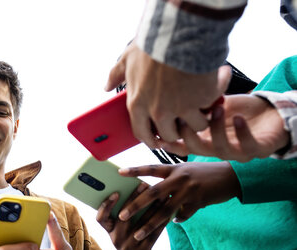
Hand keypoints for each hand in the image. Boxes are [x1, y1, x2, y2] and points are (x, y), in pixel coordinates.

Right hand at [96, 185, 180, 249]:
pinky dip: (162, 221)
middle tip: (144, 185)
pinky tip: (169, 211)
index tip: (116, 193)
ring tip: (161, 195)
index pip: (101, 218)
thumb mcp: (124, 232)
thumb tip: (134, 192)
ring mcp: (128, 247)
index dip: (106, 205)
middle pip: (123, 216)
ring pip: (141, 223)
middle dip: (134, 199)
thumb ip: (124, 217)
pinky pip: (153, 233)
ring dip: (152, 207)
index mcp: (110, 232)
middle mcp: (116, 239)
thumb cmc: (133, 243)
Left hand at [105, 43, 231, 146]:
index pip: (141, 133)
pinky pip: (213, 104)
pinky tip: (218, 81)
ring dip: (200, 117)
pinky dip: (218, 92)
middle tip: (184, 121)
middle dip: (178, 130)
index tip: (158, 141)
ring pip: (196, 125)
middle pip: (171, 135)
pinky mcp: (203, 99)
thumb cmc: (151, 45)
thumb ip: (116, 75)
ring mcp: (182, 108)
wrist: (178, 34)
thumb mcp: (127, 59)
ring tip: (202, 104)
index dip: (151, 140)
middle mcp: (159, 111)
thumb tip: (106, 86)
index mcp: (138, 105)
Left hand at [117, 162, 239, 240]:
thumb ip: (170, 177)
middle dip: (136, 205)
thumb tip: (152, 188)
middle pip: (153, 193)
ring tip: (138, 234)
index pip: (151, 168)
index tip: (120, 172)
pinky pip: (183, 215)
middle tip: (122, 215)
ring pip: (165, 211)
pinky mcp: (198, 202)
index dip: (135, 170)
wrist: (232, 176)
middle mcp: (180, 178)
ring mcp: (189, 191)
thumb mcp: (186, 169)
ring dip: (150, 224)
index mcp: (175, 168)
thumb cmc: (205, 172)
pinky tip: (175, 222)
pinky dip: (178, 219)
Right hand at [158, 94, 289, 161]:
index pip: (182, 144)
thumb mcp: (214, 105)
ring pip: (220, 149)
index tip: (160, 132)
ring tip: (217, 109)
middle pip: (195, 148)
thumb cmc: (239, 110)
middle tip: (186, 116)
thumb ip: (196, 105)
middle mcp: (217, 149)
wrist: (271, 114)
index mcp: (204, 140)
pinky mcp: (257, 150)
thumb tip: (172, 94)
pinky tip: (238, 118)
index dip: (170, 141)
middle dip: (188, 134)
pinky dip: (241, 133)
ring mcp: (236, 152)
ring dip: (216, 129)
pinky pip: (247, 146)